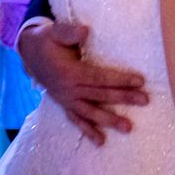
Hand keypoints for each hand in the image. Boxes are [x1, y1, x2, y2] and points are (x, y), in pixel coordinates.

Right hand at [16, 19, 148, 144]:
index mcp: (69, 72)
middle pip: (100, 95)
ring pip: (90, 113)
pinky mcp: (65, 105)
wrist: (29, 53)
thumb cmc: (47, 40)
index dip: (119, 80)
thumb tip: (85, 32)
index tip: (140, 81)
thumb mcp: (55, 31)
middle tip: (145, 100)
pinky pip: (77, 121)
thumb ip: (69, 32)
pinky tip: (101, 142)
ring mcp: (66, 100)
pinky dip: (88, 132)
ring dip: (109, 120)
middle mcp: (68, 90)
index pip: (99, 78)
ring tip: (128, 128)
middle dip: (123, 98)